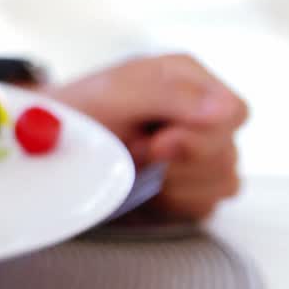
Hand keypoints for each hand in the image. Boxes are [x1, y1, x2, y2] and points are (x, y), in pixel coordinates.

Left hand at [45, 54, 247, 220]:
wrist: (53, 145)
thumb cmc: (80, 112)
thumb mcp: (116, 92)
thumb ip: (171, 94)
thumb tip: (225, 109)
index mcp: (191, 81)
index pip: (235, 113)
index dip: (199, 134)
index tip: (156, 142)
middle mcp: (202, 115)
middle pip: (228, 153)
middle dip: (176, 161)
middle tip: (135, 150)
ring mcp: (201, 153)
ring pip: (223, 183)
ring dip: (172, 183)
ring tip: (135, 164)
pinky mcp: (192, 187)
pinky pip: (205, 206)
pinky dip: (170, 203)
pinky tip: (145, 186)